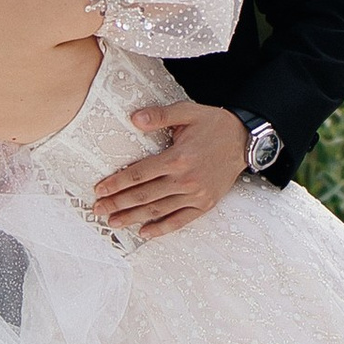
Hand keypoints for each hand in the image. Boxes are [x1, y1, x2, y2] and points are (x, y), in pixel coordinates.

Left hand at [92, 100, 248, 235]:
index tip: (99, 190)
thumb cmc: (214, 123)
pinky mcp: (206, 204)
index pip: (139, 174)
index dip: (116, 183)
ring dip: (133, 218)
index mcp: (177, 158)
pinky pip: (180, 221)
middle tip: (97, 210)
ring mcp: (196, 195)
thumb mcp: (187, 111)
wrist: (246, 139)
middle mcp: (185, 180)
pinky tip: (144, 232)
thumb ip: (160, 116)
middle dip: (117, 204)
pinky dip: (162, 228)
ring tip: (113, 222)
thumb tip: (133, 118)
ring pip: (158, 210)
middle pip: (143, 196)